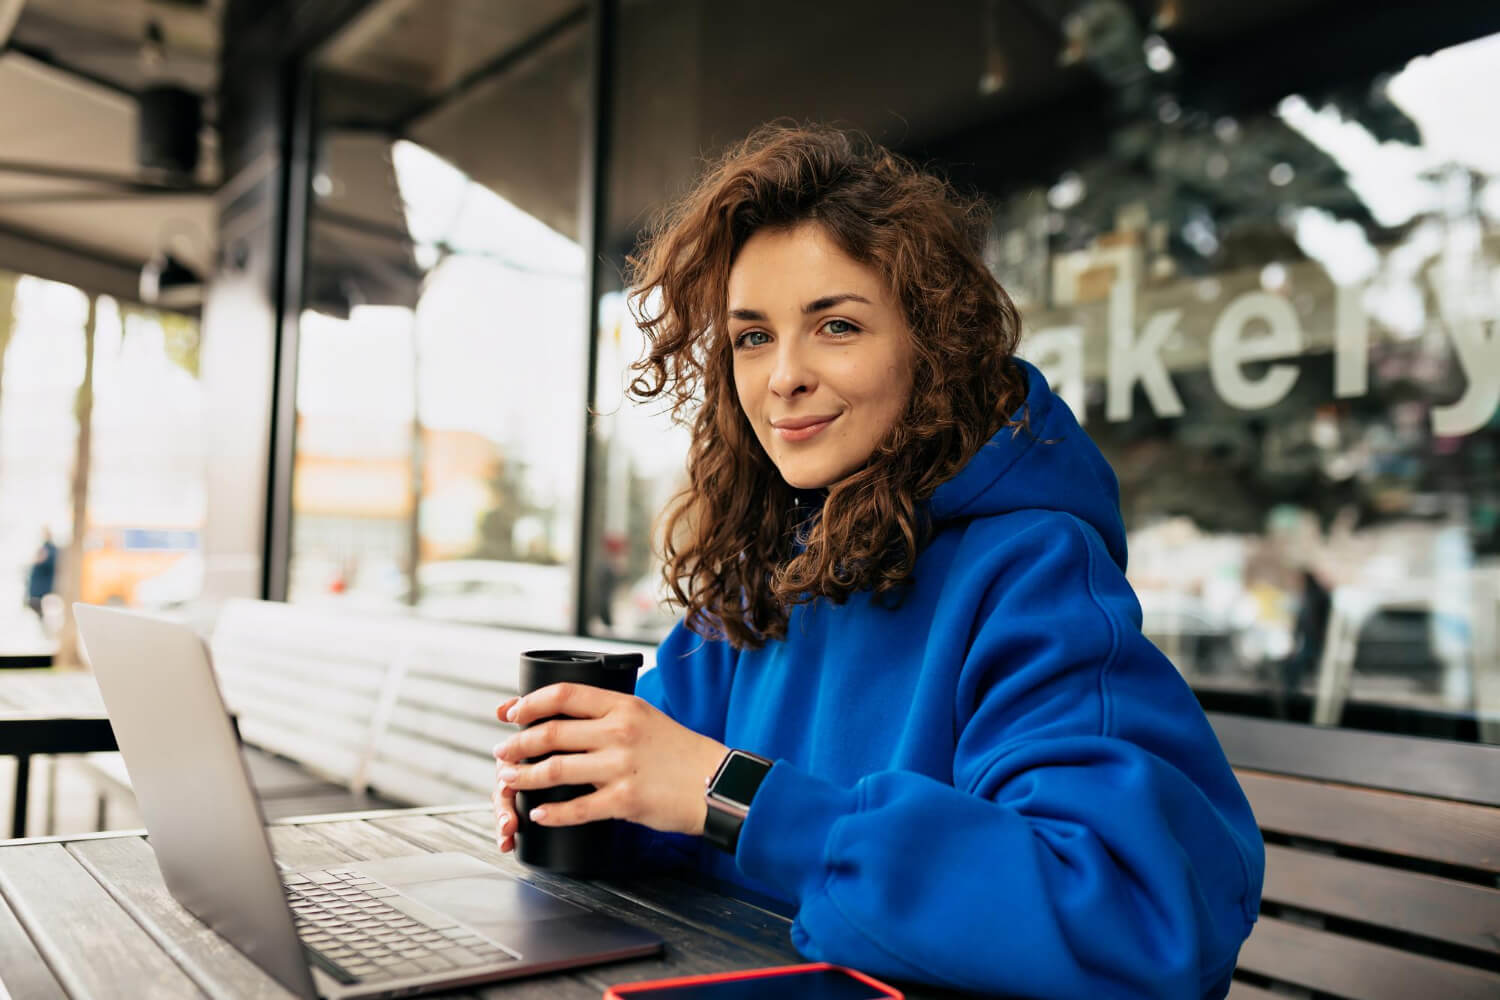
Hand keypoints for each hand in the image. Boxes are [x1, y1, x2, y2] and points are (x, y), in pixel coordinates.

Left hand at [491, 683, 727, 852]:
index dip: (529, 703)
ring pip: (556, 769)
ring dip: (525, 776)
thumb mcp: (647, 718)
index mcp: (623, 706)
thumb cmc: (681, 752)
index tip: (510, 713)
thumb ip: (611, 716)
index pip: (563, 694)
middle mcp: (619, 732)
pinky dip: (552, 812)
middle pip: (551, 732)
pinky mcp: (625, 800)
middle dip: (517, 743)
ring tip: (509, 779)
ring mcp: (621, 766)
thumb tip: (569, 717)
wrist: (717, 783)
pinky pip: (577, 808)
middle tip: (502, 752)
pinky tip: (539, 813)